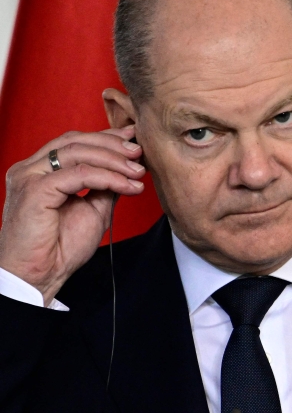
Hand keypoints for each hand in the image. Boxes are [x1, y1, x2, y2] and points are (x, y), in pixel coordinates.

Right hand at [0, 126, 145, 305]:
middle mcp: (30, 169)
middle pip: (75, 141)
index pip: (73, 142)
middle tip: (139, 153)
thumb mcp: (93, 209)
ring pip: (78, 153)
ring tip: (138, 173)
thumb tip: (128, 168)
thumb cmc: (60, 247)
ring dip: (114, 161)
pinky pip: (79, 175)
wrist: (40, 275)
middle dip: (113, 145)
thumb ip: (105, 186)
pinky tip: (127, 187)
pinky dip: (108, 178)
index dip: (105, 137)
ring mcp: (29, 177)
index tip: (134, 139)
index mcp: (40, 171)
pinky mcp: (34, 190)